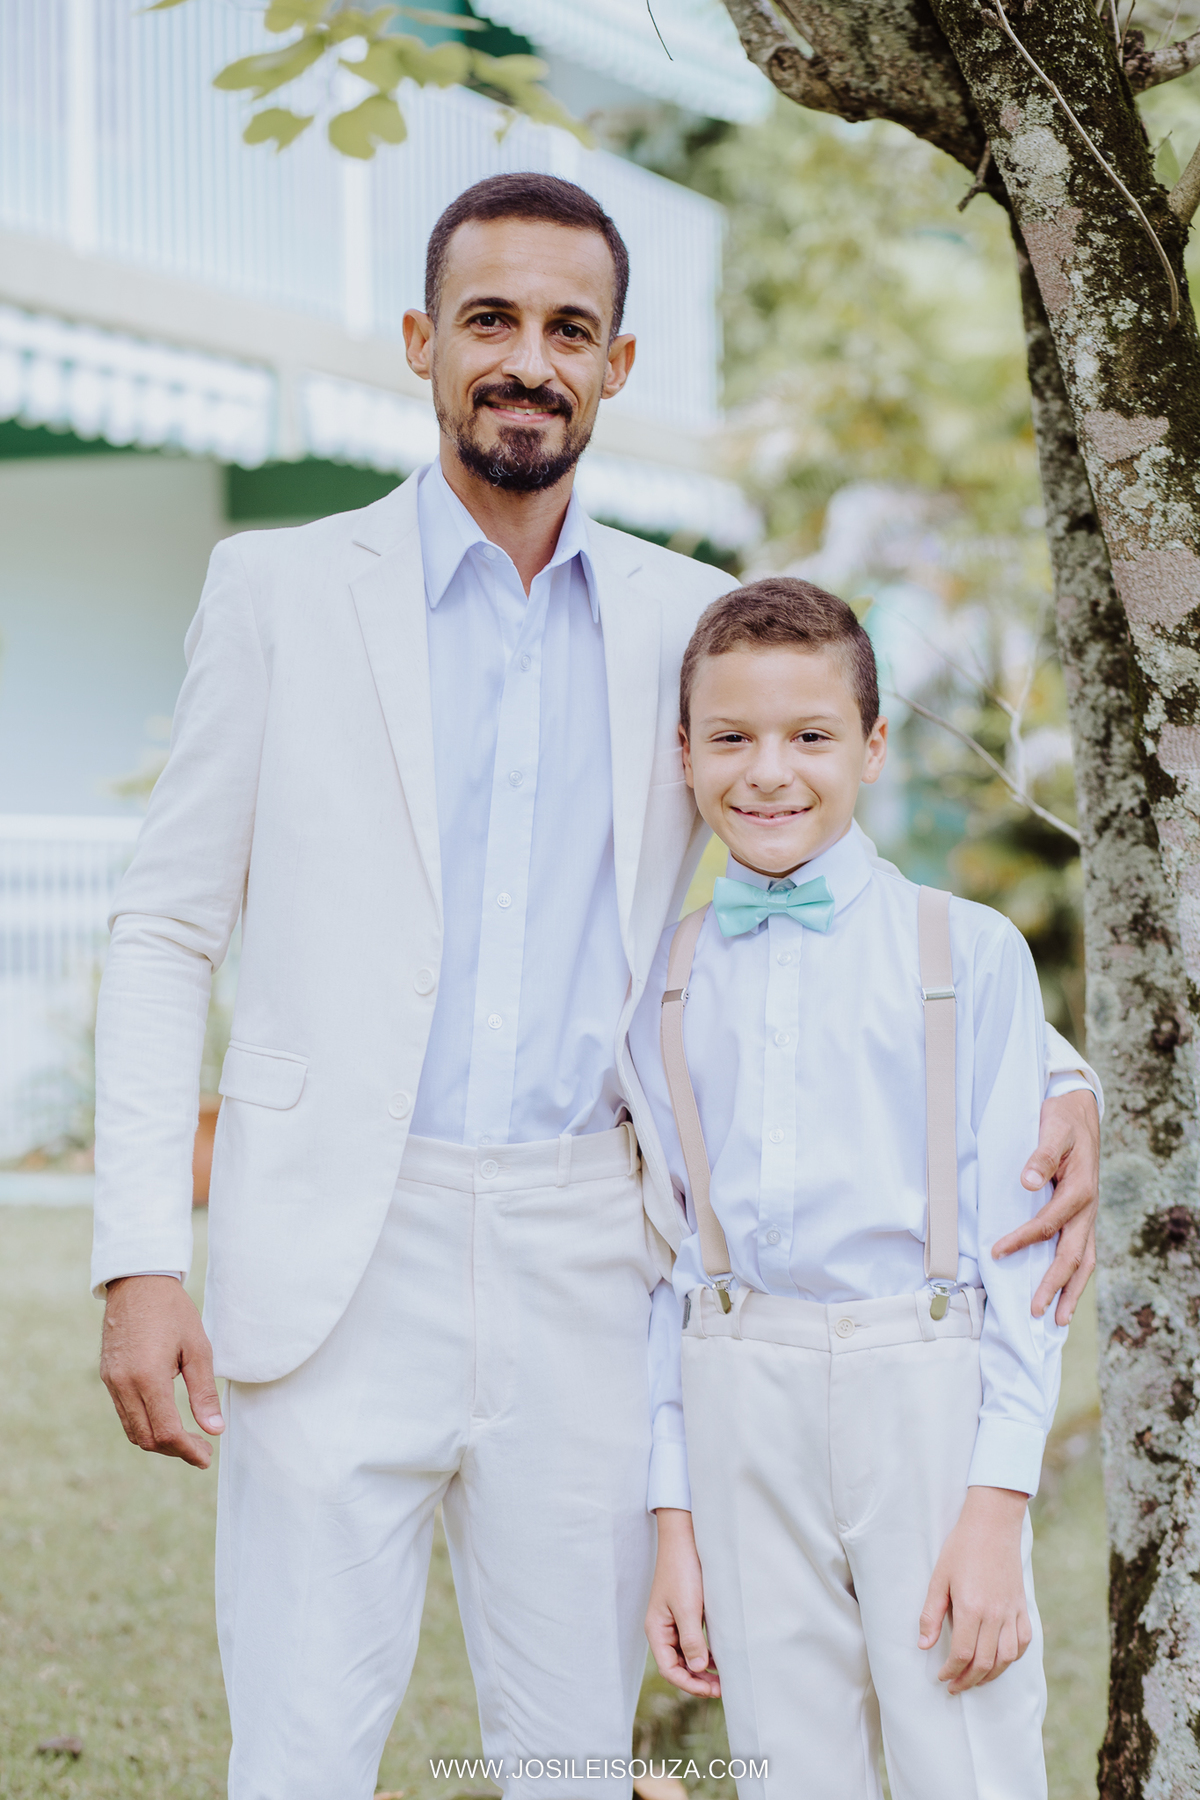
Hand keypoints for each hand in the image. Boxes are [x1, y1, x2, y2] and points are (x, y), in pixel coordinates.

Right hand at [100, 1275, 223, 1468]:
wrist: (138, 1283)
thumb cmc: (173, 1311)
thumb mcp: (198, 1348)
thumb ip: (204, 1392)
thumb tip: (215, 1430)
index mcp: (148, 1377)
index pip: (167, 1431)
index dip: (188, 1450)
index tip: (206, 1456)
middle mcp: (124, 1384)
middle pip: (147, 1438)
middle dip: (175, 1451)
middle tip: (202, 1450)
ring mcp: (111, 1382)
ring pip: (133, 1430)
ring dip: (159, 1441)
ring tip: (187, 1439)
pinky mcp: (108, 1378)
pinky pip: (124, 1414)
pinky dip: (145, 1426)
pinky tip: (166, 1420)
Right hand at [646, 1509, 720, 1698]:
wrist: (685, 1538)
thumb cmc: (682, 1570)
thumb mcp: (688, 1607)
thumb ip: (691, 1640)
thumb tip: (698, 1669)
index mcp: (656, 1630)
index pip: (669, 1669)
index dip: (689, 1684)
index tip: (712, 1691)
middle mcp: (663, 1629)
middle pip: (677, 1666)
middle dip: (697, 1680)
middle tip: (722, 1688)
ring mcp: (674, 1622)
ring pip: (686, 1655)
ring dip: (702, 1669)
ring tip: (723, 1678)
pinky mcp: (686, 1613)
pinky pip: (693, 1641)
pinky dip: (705, 1653)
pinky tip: (719, 1658)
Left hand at [918, 1487, 1031, 1693]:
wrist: (992, 1525)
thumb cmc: (961, 1549)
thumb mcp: (938, 1579)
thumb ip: (931, 1615)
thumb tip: (924, 1646)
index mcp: (971, 1608)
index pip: (963, 1655)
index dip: (951, 1672)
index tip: (942, 1677)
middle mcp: (995, 1616)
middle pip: (985, 1663)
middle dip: (968, 1680)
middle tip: (954, 1686)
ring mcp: (1012, 1612)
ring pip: (1006, 1659)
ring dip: (990, 1675)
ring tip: (974, 1679)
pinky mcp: (1022, 1607)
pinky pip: (1023, 1643)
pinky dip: (1012, 1658)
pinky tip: (999, 1660)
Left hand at [992, 1087, 1097, 1324]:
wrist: (1079, 1113)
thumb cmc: (1061, 1121)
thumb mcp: (1052, 1130)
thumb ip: (1042, 1155)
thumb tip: (1029, 1181)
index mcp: (1079, 1190)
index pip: (1049, 1224)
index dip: (1023, 1240)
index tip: (997, 1252)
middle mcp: (1087, 1209)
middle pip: (1072, 1255)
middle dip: (1054, 1285)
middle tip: (1035, 1310)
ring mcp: (1087, 1216)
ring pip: (1083, 1261)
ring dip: (1071, 1291)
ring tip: (1059, 1320)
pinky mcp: (1082, 1217)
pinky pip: (1082, 1253)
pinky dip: (1074, 1276)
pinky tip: (1064, 1293)